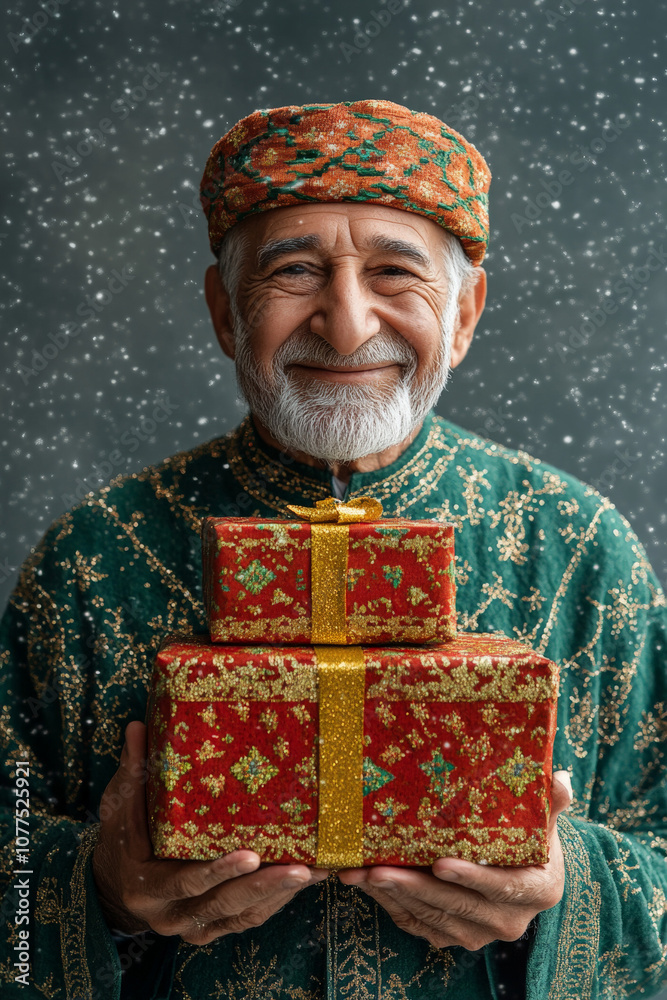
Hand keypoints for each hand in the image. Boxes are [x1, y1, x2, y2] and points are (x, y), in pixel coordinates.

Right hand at [92, 721, 327, 944]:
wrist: (114, 885)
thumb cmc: (121, 837)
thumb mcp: (121, 804)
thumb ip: (133, 771)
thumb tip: (139, 725)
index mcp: (145, 885)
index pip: (186, 880)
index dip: (219, 871)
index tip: (252, 855)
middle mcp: (168, 914)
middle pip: (221, 904)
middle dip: (263, 886)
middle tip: (300, 868)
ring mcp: (191, 926)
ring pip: (240, 915)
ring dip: (278, 894)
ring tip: (313, 872)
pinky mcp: (210, 930)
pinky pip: (246, 920)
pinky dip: (274, 903)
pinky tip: (300, 882)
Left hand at [338, 770, 571, 949]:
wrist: (521, 868)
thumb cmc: (530, 836)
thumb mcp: (542, 817)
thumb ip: (551, 800)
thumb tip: (562, 777)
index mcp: (537, 891)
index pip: (501, 886)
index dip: (471, 877)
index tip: (440, 863)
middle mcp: (510, 921)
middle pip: (456, 905)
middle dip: (413, 887)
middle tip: (378, 868)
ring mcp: (481, 933)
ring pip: (432, 917)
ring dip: (394, 895)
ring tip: (361, 873)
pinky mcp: (454, 936)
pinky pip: (418, 925)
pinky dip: (391, 905)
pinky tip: (367, 884)